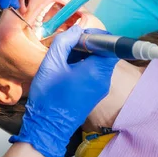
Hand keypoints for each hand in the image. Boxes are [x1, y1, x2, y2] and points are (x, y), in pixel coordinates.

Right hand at [10, 26, 118, 156]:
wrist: (47, 127)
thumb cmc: (48, 95)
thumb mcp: (51, 63)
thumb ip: (64, 42)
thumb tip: (77, 29)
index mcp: (96, 70)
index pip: (110, 45)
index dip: (97, 36)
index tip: (79, 36)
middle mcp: (104, 80)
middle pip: (105, 54)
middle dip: (89, 46)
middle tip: (69, 45)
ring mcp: (101, 89)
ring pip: (99, 64)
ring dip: (85, 57)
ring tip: (65, 58)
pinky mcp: (95, 95)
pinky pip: (95, 74)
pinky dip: (85, 68)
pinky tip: (67, 70)